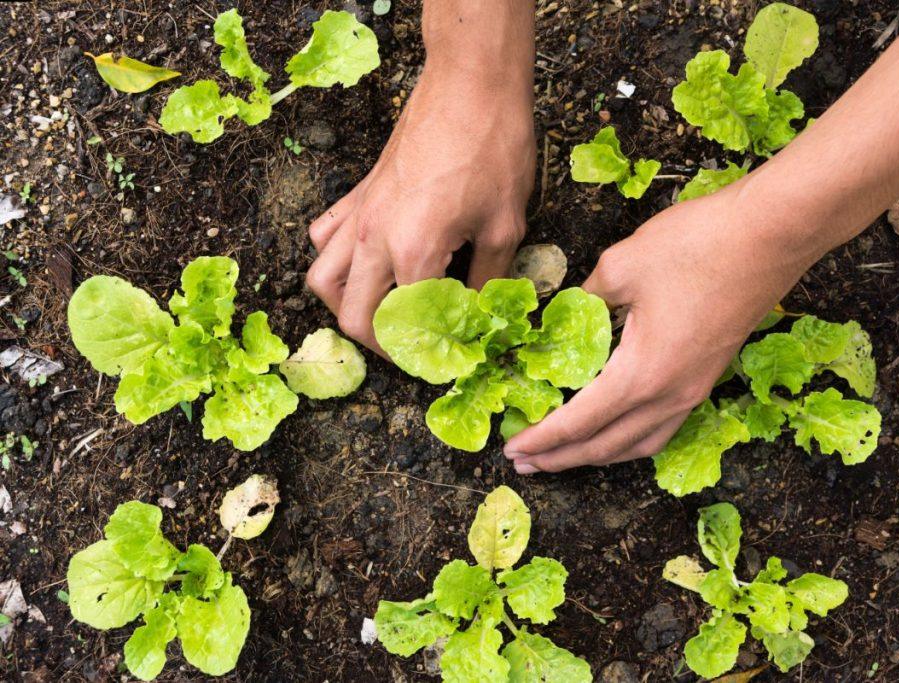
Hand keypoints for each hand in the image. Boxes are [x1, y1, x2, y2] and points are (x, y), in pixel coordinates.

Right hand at [305, 64, 534, 352]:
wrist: (470, 85)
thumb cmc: (494, 149)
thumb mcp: (505, 225)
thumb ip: (488, 280)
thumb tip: (481, 316)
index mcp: (413, 252)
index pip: (406, 326)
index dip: (428, 353)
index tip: (448, 358)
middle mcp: (375, 239)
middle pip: (353, 316)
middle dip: (380, 345)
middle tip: (413, 349)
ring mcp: (360, 215)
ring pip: (323, 280)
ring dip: (346, 307)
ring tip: (380, 314)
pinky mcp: (359, 193)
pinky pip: (326, 237)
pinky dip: (335, 260)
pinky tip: (366, 263)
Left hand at [503, 179, 814, 472]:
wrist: (772, 234)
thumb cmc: (698, 245)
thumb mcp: (621, 265)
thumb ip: (584, 299)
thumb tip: (563, 314)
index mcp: (641, 374)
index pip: (579, 422)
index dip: (542, 439)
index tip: (512, 449)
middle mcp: (670, 396)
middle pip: (606, 446)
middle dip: (561, 457)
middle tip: (524, 462)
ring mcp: (694, 390)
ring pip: (638, 444)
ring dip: (597, 455)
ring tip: (564, 456)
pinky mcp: (709, 377)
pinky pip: (662, 428)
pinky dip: (630, 440)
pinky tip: (617, 430)